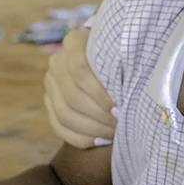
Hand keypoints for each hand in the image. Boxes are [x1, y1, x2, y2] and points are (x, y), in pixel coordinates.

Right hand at [43, 27, 117, 148]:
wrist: (109, 60)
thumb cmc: (122, 57)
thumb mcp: (124, 53)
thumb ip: (125, 65)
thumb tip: (134, 94)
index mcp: (73, 43)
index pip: (80, 71)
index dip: (100, 94)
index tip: (120, 108)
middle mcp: (57, 62)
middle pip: (72, 96)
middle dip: (99, 115)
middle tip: (120, 125)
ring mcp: (50, 84)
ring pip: (64, 114)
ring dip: (92, 129)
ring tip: (114, 134)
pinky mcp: (49, 104)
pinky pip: (58, 127)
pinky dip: (80, 138)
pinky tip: (100, 141)